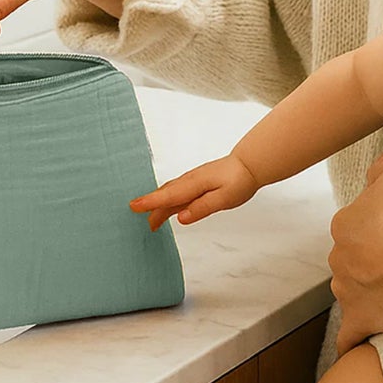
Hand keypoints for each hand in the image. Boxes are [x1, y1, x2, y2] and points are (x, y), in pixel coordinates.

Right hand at [130, 155, 259, 230]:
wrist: (249, 164)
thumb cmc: (239, 180)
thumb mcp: (224, 199)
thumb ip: (202, 208)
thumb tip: (181, 218)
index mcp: (194, 184)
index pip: (169, 196)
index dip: (150, 202)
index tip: (133, 207)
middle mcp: (190, 180)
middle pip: (166, 195)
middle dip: (150, 205)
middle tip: (138, 217)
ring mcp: (193, 179)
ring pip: (171, 192)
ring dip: (158, 203)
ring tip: (151, 218)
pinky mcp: (197, 181)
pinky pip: (178, 190)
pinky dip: (168, 198)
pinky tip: (168, 205)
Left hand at [329, 153, 382, 356]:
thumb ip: (380, 167)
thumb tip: (376, 169)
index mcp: (343, 225)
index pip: (354, 227)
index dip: (376, 229)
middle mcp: (338, 257)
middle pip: (350, 258)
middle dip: (368, 260)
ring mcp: (346, 288)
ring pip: (350, 288)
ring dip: (364, 290)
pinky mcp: (359, 316)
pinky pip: (348, 334)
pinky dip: (348, 342)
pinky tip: (347, 353)